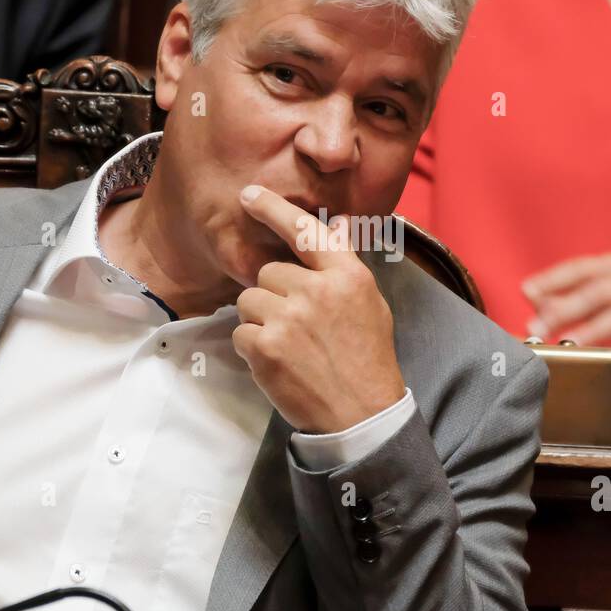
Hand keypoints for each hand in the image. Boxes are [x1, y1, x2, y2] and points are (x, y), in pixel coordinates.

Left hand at [232, 185, 406, 433]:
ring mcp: (288, 317)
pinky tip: (279, 362)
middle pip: (267, 272)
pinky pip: (240, 332)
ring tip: (289, 346)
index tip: (250, 195)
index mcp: (346, 275)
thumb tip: (335, 223)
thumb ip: (344, 265)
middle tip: (296, 325)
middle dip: (273, 295)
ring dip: (260, 321)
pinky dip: (252, 348)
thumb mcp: (370, 303)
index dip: (274, 209)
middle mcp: (316, 290)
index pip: (305, 229)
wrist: (360, 414)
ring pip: (249, 301)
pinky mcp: (265, 346)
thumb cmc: (367, 358)